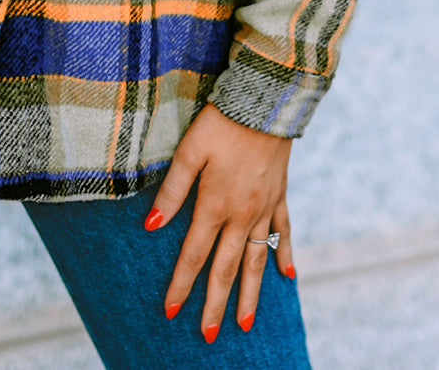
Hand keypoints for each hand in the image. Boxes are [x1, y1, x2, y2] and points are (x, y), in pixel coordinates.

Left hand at [145, 103, 293, 339]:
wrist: (264, 103)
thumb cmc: (220, 124)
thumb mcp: (189, 152)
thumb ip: (172, 191)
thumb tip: (151, 227)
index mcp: (215, 205)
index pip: (193, 256)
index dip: (181, 285)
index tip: (172, 311)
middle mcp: (241, 215)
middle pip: (226, 269)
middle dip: (215, 304)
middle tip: (207, 335)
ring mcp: (263, 208)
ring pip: (256, 261)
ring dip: (250, 295)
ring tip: (244, 324)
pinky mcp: (279, 195)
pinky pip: (283, 231)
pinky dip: (284, 254)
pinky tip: (287, 277)